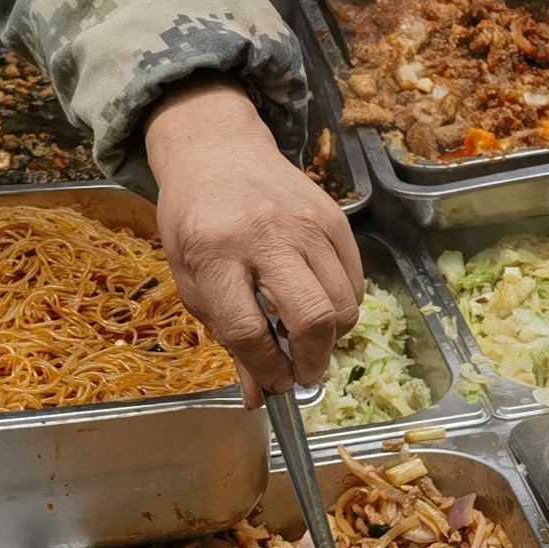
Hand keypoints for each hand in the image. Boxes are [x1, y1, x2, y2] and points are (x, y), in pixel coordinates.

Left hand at [146, 83, 364, 401]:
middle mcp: (264, 235)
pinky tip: (321, 306)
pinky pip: (355, 280)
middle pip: (310, 315)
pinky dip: (344, 307)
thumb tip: (257, 396)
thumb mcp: (193, 278)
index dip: (266, 369)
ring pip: (342, 303)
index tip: (274, 383)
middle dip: (313, 360)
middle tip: (304, 372)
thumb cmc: (197, 221)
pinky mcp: (334, 217)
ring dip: (331, 337)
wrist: (218, 151)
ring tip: (310, 338)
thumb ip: (226, 336)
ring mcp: (305, 223)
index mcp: (214, 254)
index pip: (249, 329)